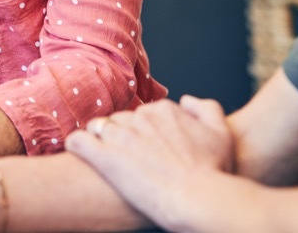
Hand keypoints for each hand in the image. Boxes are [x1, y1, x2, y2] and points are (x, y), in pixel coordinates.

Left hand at [66, 96, 235, 228]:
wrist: (198, 198)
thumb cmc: (213, 171)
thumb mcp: (221, 133)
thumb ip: (206, 108)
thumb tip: (186, 100)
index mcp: (164, 110)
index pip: (144, 112)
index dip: (144, 131)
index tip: (148, 148)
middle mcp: (140, 118)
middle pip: (121, 119)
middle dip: (123, 135)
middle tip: (130, 158)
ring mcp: (121, 136)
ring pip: (98, 127)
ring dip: (100, 139)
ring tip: (105, 159)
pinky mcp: (104, 157)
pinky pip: (78, 141)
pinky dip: (76, 145)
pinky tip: (80, 154)